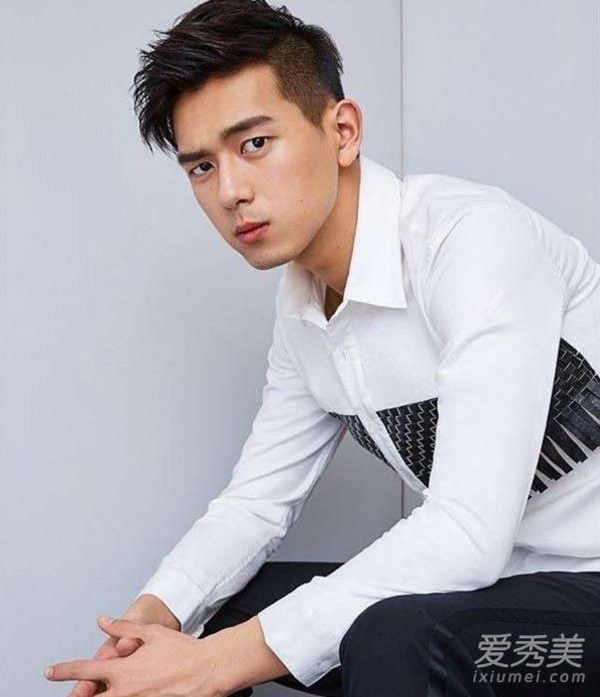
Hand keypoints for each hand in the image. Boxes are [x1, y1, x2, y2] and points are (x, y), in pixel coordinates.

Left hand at [45, 615, 223, 696]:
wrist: (206, 670)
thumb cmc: (182, 651)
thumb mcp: (150, 632)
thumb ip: (123, 628)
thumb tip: (102, 621)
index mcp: (123, 670)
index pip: (85, 671)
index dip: (64, 671)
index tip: (50, 671)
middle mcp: (126, 692)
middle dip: (78, 696)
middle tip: (71, 694)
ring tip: (93, 691)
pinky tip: (124, 693)